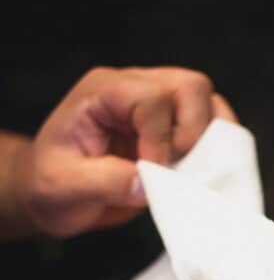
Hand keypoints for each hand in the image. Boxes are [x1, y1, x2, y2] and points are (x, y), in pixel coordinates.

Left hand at [10, 66, 234, 236]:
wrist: (53, 193)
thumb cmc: (51, 184)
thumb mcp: (63, 186)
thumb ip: (105, 182)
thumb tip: (148, 185)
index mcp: (103, 92)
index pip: (152, 100)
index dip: (161, 141)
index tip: (152, 176)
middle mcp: (134, 88)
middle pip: (190, 86)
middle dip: (194, 132)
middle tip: (177, 169)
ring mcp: (157, 105)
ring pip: (207, 100)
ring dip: (210, 139)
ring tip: (190, 172)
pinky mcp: (173, 128)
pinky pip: (211, 124)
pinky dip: (216, 148)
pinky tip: (198, 174)